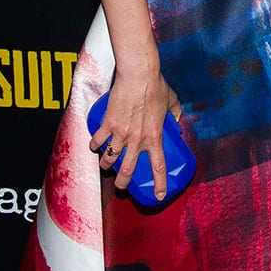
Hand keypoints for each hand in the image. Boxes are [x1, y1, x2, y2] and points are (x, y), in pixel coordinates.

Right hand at [90, 69, 181, 200]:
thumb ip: (175, 112)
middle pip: (128, 170)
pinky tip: (94, 146)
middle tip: (122, 186)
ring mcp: (121, 133)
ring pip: (109, 159)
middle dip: (123, 183)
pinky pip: (97, 140)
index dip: (160, 183)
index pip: (158, 166)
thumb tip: (177, 119)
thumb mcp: (171, 100)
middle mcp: (137, 139)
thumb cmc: (156, 84)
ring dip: (106, 165)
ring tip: (106, 165)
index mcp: (154, 135)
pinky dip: (94, 145)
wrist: (138, 74)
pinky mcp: (108, 123)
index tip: (160, 195)